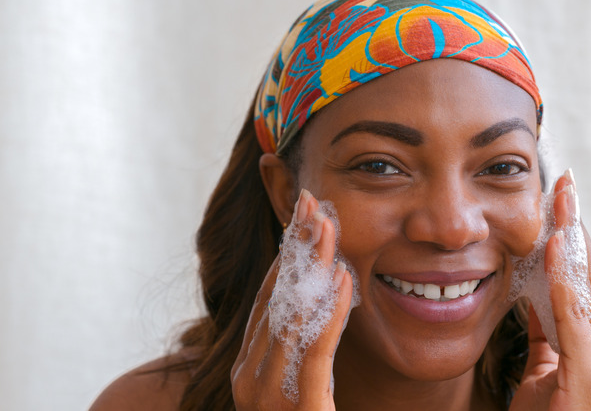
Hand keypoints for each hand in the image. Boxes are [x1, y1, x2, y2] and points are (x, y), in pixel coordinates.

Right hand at [230, 190, 353, 409]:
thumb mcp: (300, 391)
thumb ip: (302, 354)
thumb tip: (320, 304)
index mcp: (248, 371)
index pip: (268, 303)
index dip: (286, 256)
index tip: (303, 218)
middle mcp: (248, 378)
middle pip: (275, 300)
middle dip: (295, 247)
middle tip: (312, 201)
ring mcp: (264, 396)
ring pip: (291, 317)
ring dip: (311, 267)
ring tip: (328, 224)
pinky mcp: (296, 410)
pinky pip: (312, 353)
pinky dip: (328, 313)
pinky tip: (343, 280)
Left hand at [510, 171, 590, 409]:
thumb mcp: (543, 364)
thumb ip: (547, 329)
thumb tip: (533, 289)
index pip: (588, 279)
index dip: (574, 237)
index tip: (562, 200)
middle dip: (575, 227)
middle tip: (562, 185)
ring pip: (587, 287)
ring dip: (571, 240)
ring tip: (560, 202)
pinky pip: (575, 315)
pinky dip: (565, 278)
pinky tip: (557, 248)